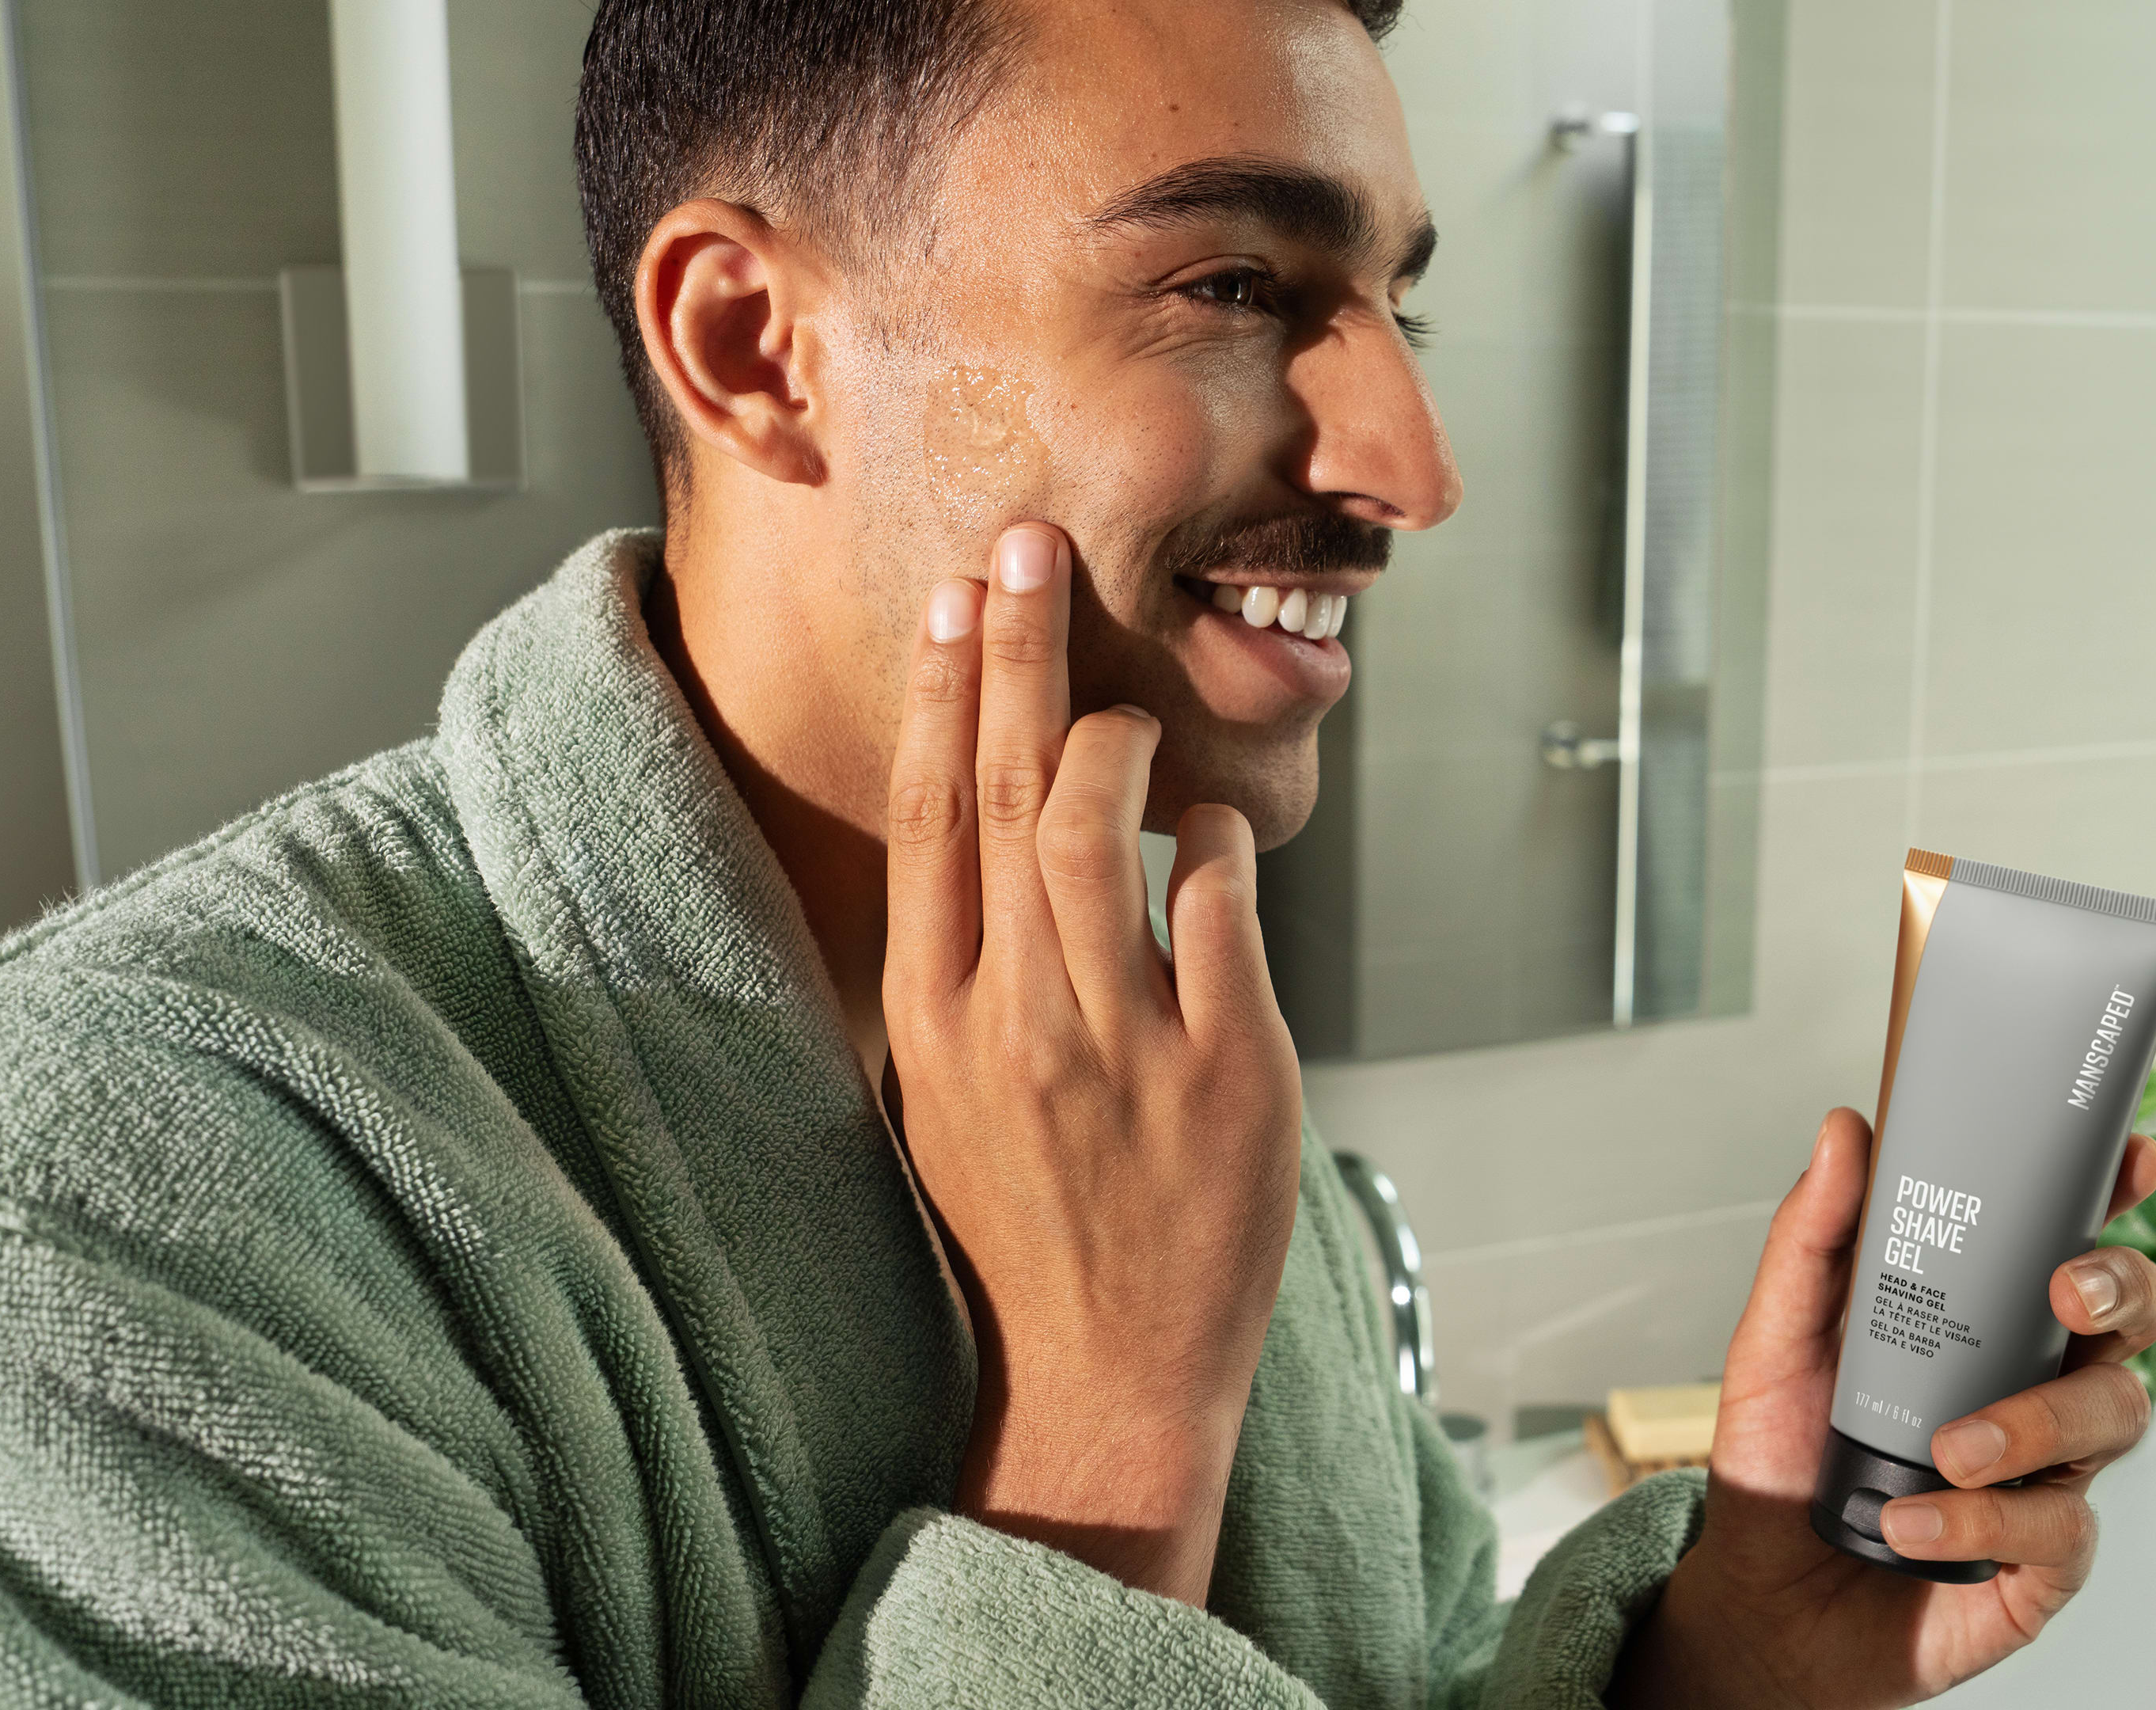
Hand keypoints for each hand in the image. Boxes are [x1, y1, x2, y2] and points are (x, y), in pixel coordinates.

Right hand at [881, 523, 1305, 1604]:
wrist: (1102, 1373)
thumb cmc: (1025, 1221)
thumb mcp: (942, 1095)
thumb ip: (959, 966)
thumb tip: (984, 827)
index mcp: (930, 1019)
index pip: (927, 819)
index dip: (941, 693)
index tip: (953, 597)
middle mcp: (1014, 1016)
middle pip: (1006, 790)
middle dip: (1019, 651)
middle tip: (1025, 543)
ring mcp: (1121, 1041)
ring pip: (1104, 828)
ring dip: (1118, 739)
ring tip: (1123, 707)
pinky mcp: (1228, 1068)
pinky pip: (1220, 902)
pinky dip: (1212, 840)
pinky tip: (1204, 830)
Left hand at [1610, 1109, 2155, 1708]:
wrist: (1764, 1601)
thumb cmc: (1785, 1464)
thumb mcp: (1776, 1341)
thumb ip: (1813, 1239)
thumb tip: (1844, 1133)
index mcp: (1986, 1321)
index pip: (2069, 1241)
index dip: (2113, 1196)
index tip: (2127, 1159)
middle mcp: (2034, 1385)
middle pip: (2134, 1320)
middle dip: (2121, 1291)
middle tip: (2066, 1295)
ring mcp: (2050, 1472)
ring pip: (2115, 1418)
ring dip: (2038, 1422)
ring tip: (1951, 1449)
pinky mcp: (2043, 1560)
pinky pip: (2058, 1529)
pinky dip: (1981, 1522)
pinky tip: (1914, 1522)